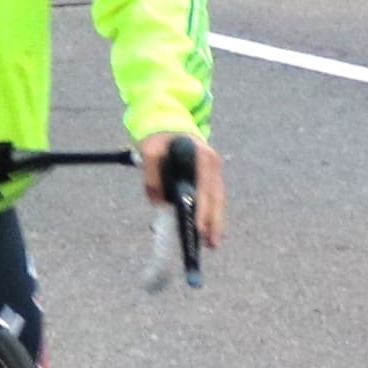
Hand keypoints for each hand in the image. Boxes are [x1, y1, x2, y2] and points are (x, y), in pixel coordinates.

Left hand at [140, 128, 225, 257]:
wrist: (168, 122)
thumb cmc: (159, 137)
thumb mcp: (150, 150)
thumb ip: (152, 175)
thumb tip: (157, 201)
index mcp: (202, 156)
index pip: (205, 188)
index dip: (203, 210)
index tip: (200, 228)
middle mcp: (212, 164)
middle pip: (216, 198)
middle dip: (214, 222)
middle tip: (211, 244)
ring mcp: (213, 171)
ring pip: (218, 201)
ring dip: (216, 222)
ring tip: (212, 244)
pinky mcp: (208, 177)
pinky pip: (213, 199)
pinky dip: (212, 215)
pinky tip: (209, 232)